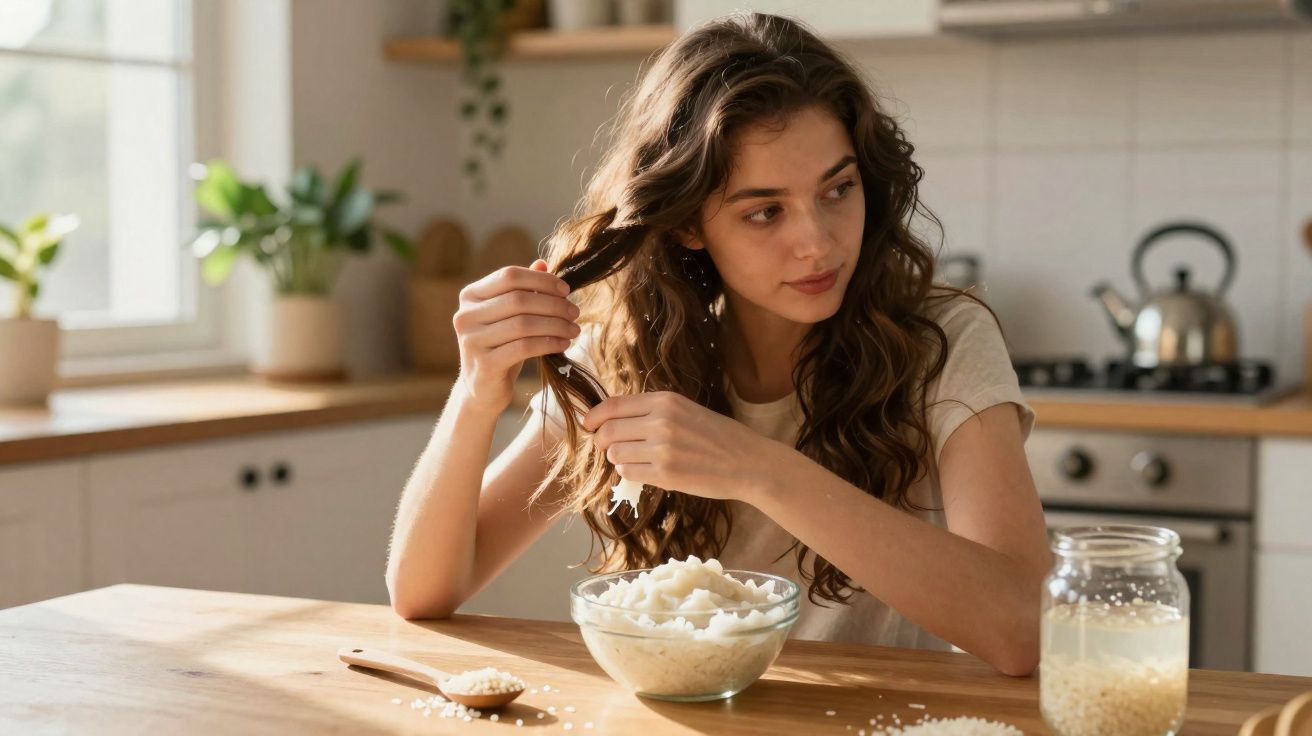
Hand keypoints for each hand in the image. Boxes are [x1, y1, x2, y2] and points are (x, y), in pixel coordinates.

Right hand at [453, 259, 579, 413]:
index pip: (509, 276)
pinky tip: (563, 344)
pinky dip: (548, 344)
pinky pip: (524, 347)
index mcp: (470, 296)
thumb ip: (522, 290)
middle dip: (553, 304)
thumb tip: (543, 263)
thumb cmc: (500, 346)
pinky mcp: (484, 365)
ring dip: (556, 325)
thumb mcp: (509, 316)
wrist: (482, 389)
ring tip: (574, 329)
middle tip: (575, 312)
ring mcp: (472, 341)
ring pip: (524, 324)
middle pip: (518, 299)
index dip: (541, 279)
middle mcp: (465, 315)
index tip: (566, 289)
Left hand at [582, 391, 781, 503]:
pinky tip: (644, 470)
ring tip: (633, 459)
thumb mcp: (686, 410)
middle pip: (608, 430)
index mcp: (665, 401)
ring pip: (615, 453)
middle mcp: (661, 421)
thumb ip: (652, 411)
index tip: (588, 424)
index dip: (594, 416)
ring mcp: (662, 449)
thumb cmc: (718, 436)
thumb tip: (613, 420)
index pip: (613, 405)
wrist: (748, 462)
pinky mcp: (665, 474)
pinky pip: (628, 472)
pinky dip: (629, 472)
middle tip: (606, 447)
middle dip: (600, 440)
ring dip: (617, 458)